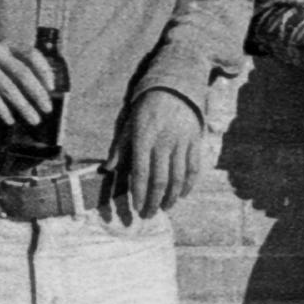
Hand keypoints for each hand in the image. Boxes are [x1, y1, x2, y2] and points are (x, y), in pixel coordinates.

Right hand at [0, 38, 58, 133]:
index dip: (44, 71)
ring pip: (9, 87)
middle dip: (38, 94)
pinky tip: (9, 119)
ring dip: (24, 106)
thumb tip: (39, 94)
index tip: (52, 88)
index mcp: (5, 45)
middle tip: (47, 109)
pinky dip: (2, 109)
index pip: (31, 54)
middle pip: (23, 73)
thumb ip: (13, 70)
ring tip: (33, 119)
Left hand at [106, 89, 207, 223]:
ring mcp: (182, 143)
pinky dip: (188, 185)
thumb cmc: (146, 108)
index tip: (136, 208)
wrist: (174, 88)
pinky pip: (193, 168)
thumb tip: (107, 169)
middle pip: (160, 180)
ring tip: (165, 208)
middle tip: (149, 215)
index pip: (141, 173)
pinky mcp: (196, 142)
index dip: (139, 194)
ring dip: (171, 197)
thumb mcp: (129, 124)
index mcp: (144, 139)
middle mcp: (164, 142)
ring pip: (178, 178)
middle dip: (154, 202)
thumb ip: (119, 148)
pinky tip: (182, 194)